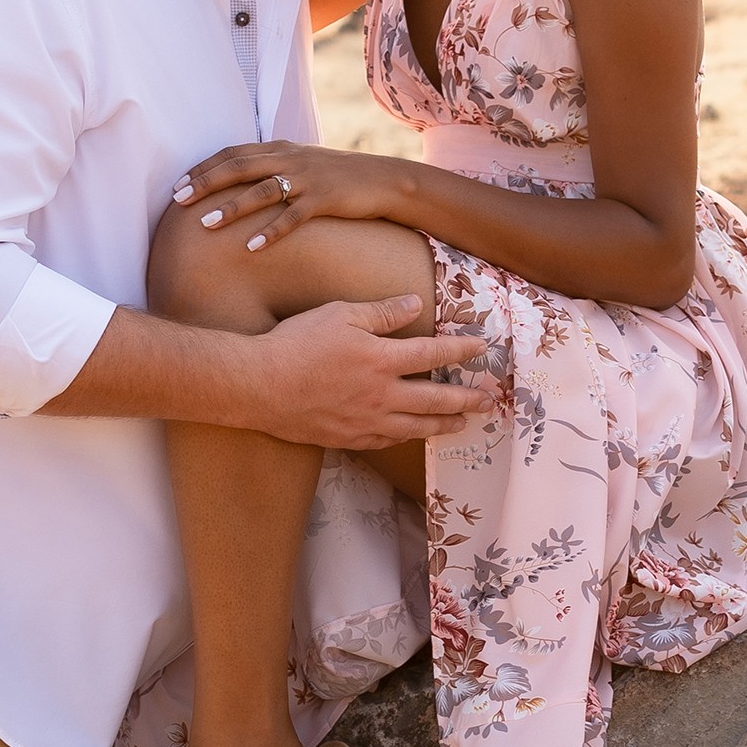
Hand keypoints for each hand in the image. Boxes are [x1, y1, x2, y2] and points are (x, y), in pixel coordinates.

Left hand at [174, 141, 404, 251]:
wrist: (384, 180)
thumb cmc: (339, 177)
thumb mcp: (302, 164)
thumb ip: (273, 167)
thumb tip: (239, 181)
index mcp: (281, 149)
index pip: (233, 153)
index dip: (204, 167)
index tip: (178, 184)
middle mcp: (290, 159)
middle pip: (239, 167)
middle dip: (205, 183)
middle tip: (179, 200)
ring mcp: (308, 178)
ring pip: (261, 190)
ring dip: (231, 207)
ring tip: (205, 224)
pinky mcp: (325, 199)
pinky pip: (293, 216)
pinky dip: (271, 231)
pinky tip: (251, 247)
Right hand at [248, 293, 485, 448]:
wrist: (258, 385)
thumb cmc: (296, 343)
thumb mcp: (340, 314)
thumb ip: (381, 313)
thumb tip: (415, 305)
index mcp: (381, 360)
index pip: (433, 355)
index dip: (461, 350)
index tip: (482, 348)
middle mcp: (380, 395)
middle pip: (434, 399)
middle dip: (465, 399)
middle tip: (488, 401)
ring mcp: (365, 421)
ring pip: (414, 427)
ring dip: (442, 424)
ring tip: (460, 423)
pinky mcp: (347, 437)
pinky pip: (385, 441)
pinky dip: (404, 438)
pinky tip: (411, 435)